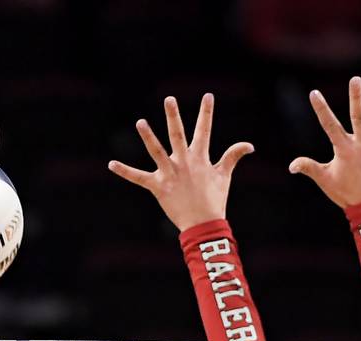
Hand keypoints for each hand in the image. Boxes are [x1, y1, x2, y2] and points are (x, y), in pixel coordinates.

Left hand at [108, 94, 253, 230]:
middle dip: (174, 117)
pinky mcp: (158, 187)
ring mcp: (170, 174)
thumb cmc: (214, 200)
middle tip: (169, 99)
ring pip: (157, 152)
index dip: (206, 113)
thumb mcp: (224, 177)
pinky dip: (125, 171)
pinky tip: (110, 164)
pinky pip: (138, 178)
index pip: (204, 131)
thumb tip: (249, 145)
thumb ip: (233, 157)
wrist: (203, 225)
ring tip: (140, 122)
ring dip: (149, 137)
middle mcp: (184, 163)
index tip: (208, 96)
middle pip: (178, 135)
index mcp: (200, 158)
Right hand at [289, 77, 360, 207]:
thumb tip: (291, 166)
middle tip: (355, 79)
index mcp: (344, 150)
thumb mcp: (325, 180)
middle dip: (356, 98)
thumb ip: (309, 168)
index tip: (314, 94)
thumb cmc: (346, 194)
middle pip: (358, 117)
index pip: (329, 125)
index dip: (321, 109)